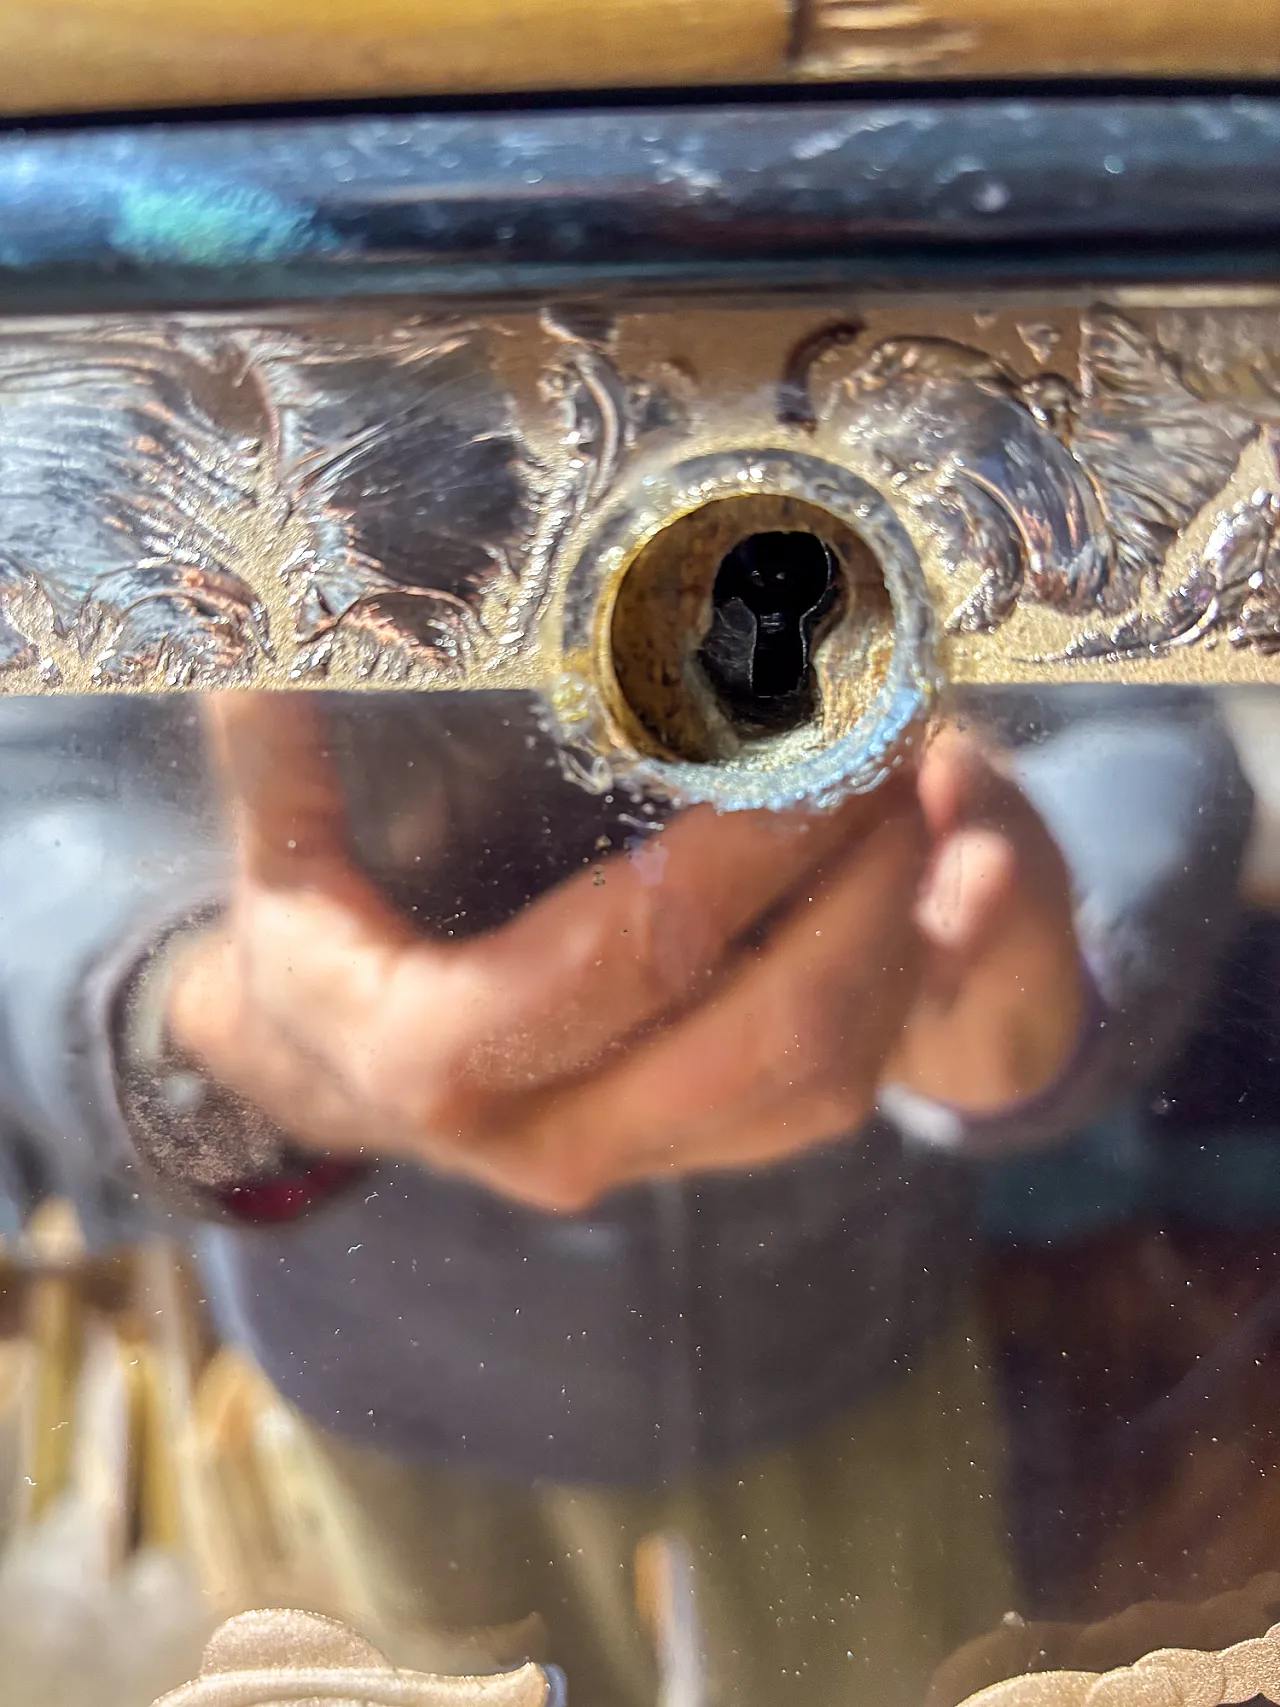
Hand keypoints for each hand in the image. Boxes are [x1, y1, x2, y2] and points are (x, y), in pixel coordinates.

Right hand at [168, 696, 1082, 1210]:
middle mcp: (554, 1136)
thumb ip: (279, 757)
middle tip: (912, 751)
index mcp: (447, 1059)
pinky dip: (891, 998)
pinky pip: (824, 1102)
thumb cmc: (309, 960)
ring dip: (897, 940)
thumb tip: (268, 640)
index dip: (756, 840)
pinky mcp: (686, 1162)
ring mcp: (633, 1161)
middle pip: (771, 1027)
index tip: (835, 734)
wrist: (328, 1087)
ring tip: (928, 805)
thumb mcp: (275, 864)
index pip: (646, 945)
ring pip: (820, 1079)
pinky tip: (916, 891)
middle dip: (865, 887)